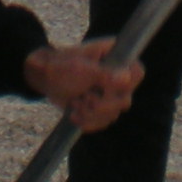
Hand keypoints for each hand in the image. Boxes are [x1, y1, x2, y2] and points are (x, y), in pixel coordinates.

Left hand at [24, 39, 140, 133]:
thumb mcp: (81, 69)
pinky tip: (74, 114)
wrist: (44, 77)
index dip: (126, 85)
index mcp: (116, 58)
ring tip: (75, 103)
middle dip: (101, 105)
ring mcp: (109, 93)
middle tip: (84, 98)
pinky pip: (102, 123)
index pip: (137, 73)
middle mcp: (117, 76)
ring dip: (90, 113)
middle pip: (125, 100)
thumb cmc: (61, 66)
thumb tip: (126, 78)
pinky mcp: (100, 108)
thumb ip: (104, 75)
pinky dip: (87, 122)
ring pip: (113, 114)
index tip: (104, 88)